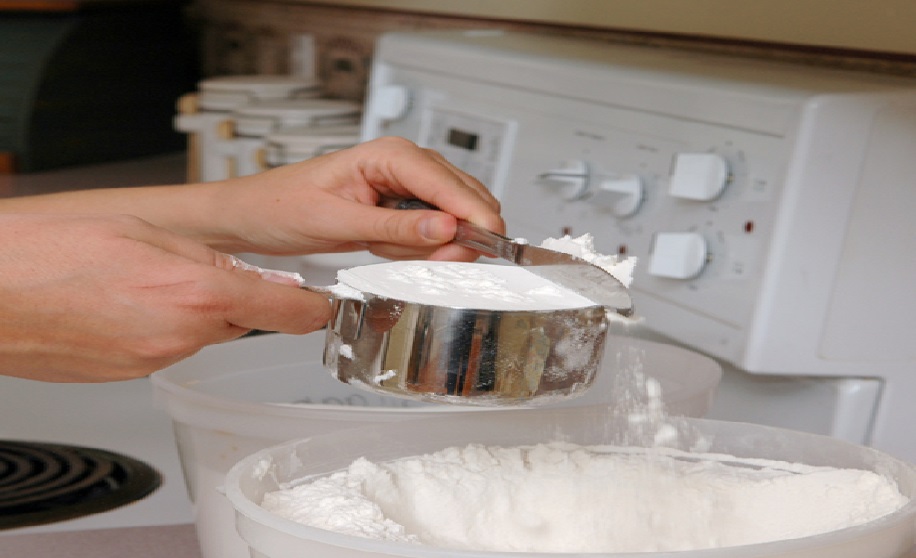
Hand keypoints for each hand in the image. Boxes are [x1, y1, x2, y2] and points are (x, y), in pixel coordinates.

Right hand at [0, 214, 330, 381]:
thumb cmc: (46, 251)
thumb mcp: (145, 231)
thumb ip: (210, 255)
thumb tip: (250, 273)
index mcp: (197, 293)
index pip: (289, 311)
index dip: (315, 307)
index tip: (326, 304)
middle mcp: (181, 335)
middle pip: (244, 321)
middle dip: (239, 299)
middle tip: (205, 271)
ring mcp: (153, 360)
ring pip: (204, 334)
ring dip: (195, 312)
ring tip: (145, 282)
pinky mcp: (127, 373)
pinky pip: (167, 349)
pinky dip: (161, 329)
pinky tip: (127, 305)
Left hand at [208, 136, 504, 260]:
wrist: (252, 216)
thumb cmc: (281, 205)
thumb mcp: (337, 221)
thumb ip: (396, 225)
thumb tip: (446, 227)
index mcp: (388, 154)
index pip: (447, 183)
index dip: (472, 213)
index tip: (490, 241)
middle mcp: (403, 164)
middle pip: (461, 198)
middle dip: (455, 235)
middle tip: (441, 261)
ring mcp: (405, 187)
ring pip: (450, 220)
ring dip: (428, 245)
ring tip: (384, 248)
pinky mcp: (401, 209)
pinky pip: (429, 233)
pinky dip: (416, 249)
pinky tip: (385, 249)